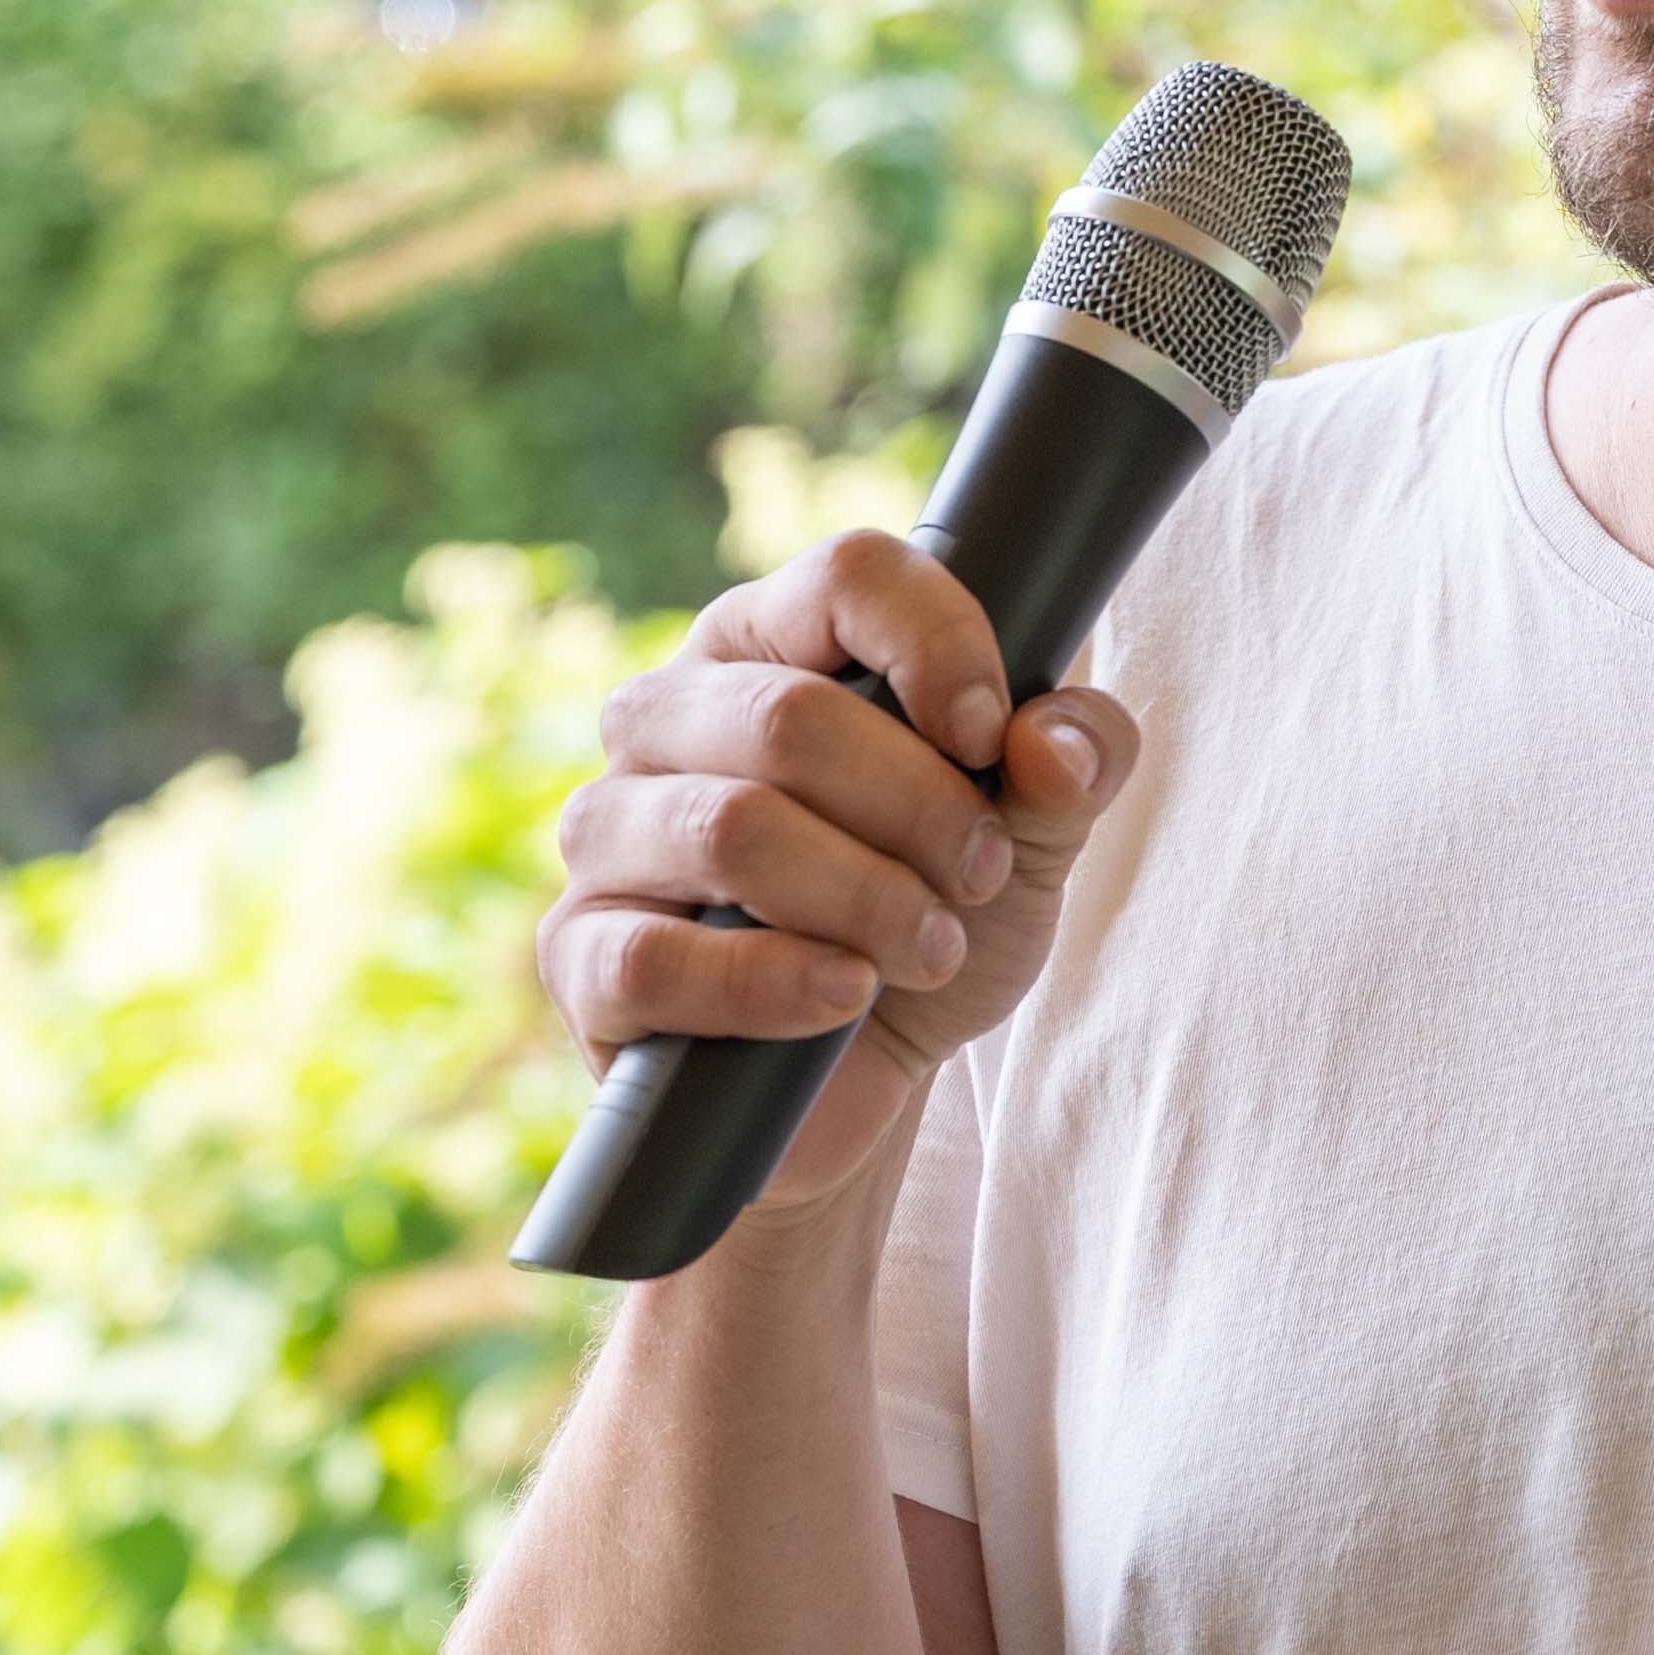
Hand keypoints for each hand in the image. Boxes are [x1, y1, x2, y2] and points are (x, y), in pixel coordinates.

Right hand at [534, 531, 1146, 1218]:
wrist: (866, 1077)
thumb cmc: (935, 915)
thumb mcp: (1035, 840)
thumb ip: (1072, 766)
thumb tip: (1054, 742)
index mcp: (775, 644)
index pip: (847, 577)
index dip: (936, 645)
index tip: (992, 737)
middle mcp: (668, 714)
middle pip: (790, 718)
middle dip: (920, 809)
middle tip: (982, 876)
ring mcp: (608, 831)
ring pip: (730, 831)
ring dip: (863, 899)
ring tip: (931, 947)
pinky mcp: (580, 955)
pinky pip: (657, 957)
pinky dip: (775, 983)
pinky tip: (843, 997)